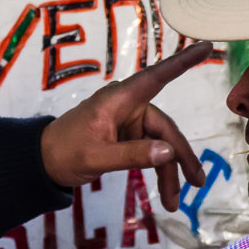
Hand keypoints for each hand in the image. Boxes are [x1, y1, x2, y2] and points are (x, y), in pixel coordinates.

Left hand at [40, 41, 212, 211]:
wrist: (42, 162)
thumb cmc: (64, 152)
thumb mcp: (96, 156)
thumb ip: (132, 155)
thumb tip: (168, 152)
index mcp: (119, 99)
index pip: (157, 77)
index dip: (182, 62)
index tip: (206, 46)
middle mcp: (128, 106)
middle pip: (165, 128)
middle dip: (180, 157)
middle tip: (198, 182)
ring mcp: (129, 122)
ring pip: (161, 144)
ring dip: (169, 172)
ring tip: (173, 202)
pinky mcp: (127, 137)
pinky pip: (151, 151)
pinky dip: (158, 171)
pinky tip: (166, 192)